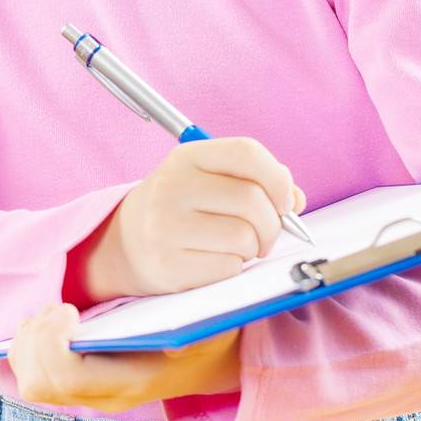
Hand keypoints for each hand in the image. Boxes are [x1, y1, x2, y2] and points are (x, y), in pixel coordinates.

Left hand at [7, 302, 241, 412]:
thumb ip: (192, 336)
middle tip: (58, 308)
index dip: (52, 343)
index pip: (67, 377)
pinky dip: (30, 347)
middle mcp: (106, 397)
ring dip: (29, 343)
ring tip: (53, 313)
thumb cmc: (206, 334)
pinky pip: (35, 376)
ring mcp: (91, 395)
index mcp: (131, 382)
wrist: (210, 360)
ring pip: (31, 382)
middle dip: (34, 341)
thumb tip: (175, 344)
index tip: (68, 309)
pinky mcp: (81, 387)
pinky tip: (52, 323)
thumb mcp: (209, 330)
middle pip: (38, 383)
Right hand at [98, 136, 305, 298]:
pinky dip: (234, 267)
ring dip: (253, 248)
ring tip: (237, 247)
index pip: (247, 152)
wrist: (125, 243)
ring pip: (244, 237)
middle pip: (253, 200)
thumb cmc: (182, 209)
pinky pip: (229, 267)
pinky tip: (216, 260)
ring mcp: (166, 226)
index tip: (284, 200)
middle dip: (273, 224)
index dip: (278, 178)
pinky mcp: (167, 263)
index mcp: (188, 157)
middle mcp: (173, 186)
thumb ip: (256, 181)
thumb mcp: (210, 181)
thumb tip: (295, 200)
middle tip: (264, 234)